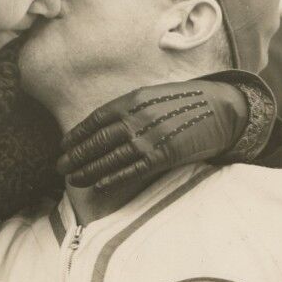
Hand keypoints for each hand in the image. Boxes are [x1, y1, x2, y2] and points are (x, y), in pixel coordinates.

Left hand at [57, 78, 250, 190]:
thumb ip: (131, 108)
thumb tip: (106, 125)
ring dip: (88, 170)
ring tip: (72, 180)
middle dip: (76, 155)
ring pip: (110, 158)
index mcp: (134, 99)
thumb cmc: (187, 103)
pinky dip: (113, 179)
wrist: (222, 109)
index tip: (64, 145)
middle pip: (98, 140)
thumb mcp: (155, 95)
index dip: (77, 134)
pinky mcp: (164, 155)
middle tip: (60, 167)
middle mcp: (138, 117)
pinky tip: (98, 186)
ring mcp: (150, 137)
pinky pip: (132, 170)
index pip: (96, 119)